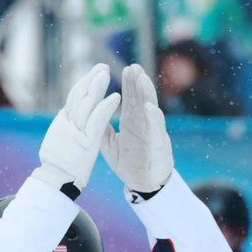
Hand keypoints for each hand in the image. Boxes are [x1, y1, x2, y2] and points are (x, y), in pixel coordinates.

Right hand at [32, 65, 119, 197]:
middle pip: (78, 95)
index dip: (84, 83)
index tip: (94, 72)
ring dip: (97, 87)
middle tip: (102, 67)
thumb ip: (66, 125)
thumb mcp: (61, 139)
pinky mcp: (85, 141)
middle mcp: (67, 122)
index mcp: (63, 121)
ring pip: (86, 103)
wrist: (55, 181)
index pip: (74, 97)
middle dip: (90, 79)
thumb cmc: (59, 164)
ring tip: (106, 74)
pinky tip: (116, 97)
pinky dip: (106, 107)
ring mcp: (75, 131)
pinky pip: (97, 120)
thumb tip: (67, 113)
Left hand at [100, 64, 174, 197]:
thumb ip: (102, 130)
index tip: (126, 69)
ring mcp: (152, 132)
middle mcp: (143, 124)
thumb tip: (93, 114)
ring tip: (142, 78)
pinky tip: (149, 107)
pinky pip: (156, 129)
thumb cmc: (129, 164)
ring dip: (146, 93)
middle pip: (141, 99)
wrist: (142, 185)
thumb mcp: (110, 145)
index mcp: (132, 123)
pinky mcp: (158, 144)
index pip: (131, 99)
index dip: (129, 84)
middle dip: (137, 82)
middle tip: (134, 66)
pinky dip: (153, 118)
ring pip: (150, 108)